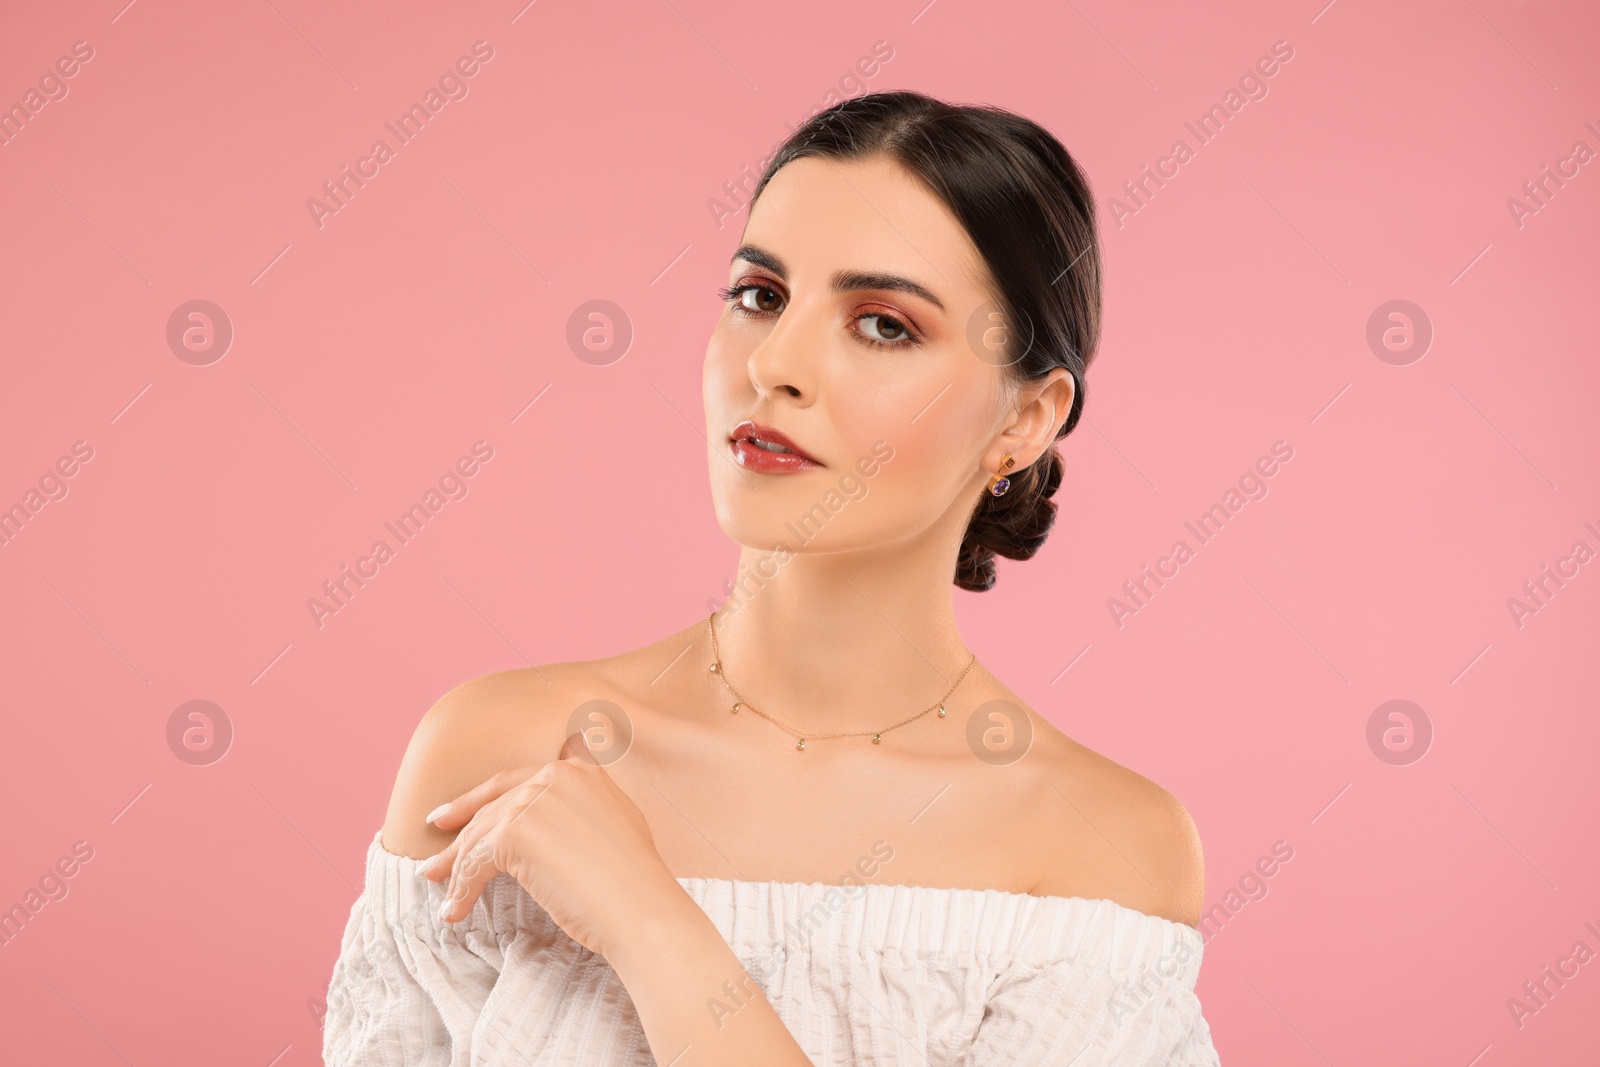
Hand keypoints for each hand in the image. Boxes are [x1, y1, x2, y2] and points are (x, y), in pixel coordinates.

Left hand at [419, 731, 679, 957]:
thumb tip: (567, 764)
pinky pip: (475, 864)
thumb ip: (586, 792)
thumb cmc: (634, 879)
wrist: (640, 907)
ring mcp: (533, 802)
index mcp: (578, 771)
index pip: (517, 782)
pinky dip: (462, 890)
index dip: (481, 798)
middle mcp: (554, 776)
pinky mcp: (514, 834)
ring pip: (480, 835)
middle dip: (459, 834)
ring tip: (442, 892)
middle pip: (492, 807)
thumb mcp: (617, 817)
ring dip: (456, 868)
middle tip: (435, 860)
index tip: (453, 814)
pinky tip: (455, 910)